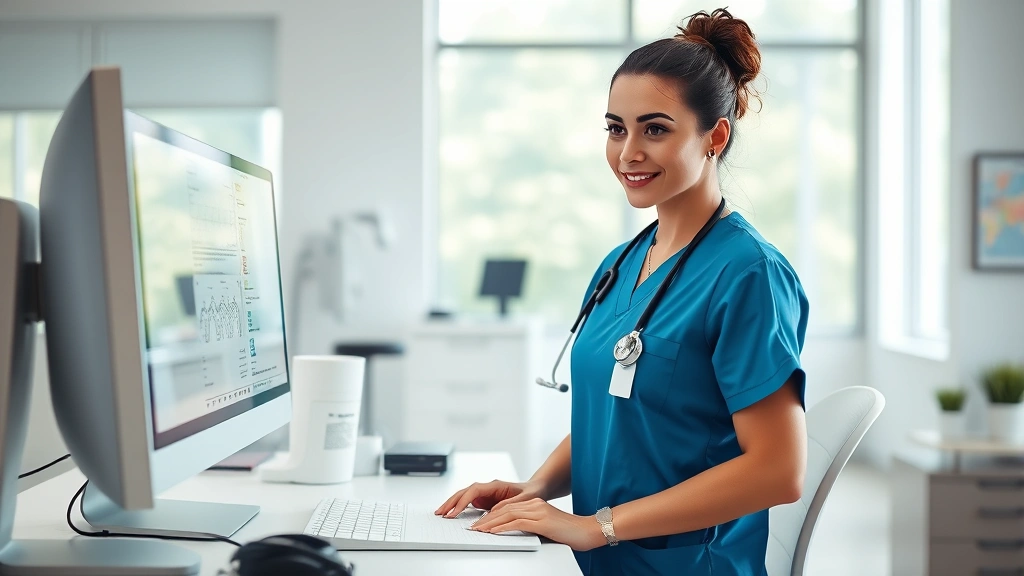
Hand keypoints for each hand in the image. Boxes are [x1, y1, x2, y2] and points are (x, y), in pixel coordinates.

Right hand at [435, 479, 544, 518]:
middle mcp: (488, 488)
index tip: (455, 512)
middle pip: (465, 492)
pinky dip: (458, 508)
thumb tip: (492, 512)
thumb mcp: (526, 500)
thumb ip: (510, 504)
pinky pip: (468, 504)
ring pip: (464, 497)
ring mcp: (485, 494)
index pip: (474, 491)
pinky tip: (450, 514)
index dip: (463, 501)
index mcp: (496, 485)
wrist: (536, 491)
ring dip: (452, 504)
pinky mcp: (484, 501)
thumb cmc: (532, 493)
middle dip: (451, 502)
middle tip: (440, 513)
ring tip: (440, 513)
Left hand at [469, 498, 605, 551]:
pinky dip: (502, 528)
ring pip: (507, 515)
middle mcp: (536, 504)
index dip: (492, 515)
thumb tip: (516, 535)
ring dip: (490, 523)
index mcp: (536, 504)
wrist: (590, 531)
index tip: (481, 523)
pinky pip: (516, 523)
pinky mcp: (542, 521)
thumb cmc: (572, 533)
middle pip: (505, 510)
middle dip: (487, 518)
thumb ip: (532, 528)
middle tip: (473, 527)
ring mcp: (538, 511)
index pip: (509, 508)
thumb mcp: (548, 528)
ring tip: (478, 530)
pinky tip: (492, 532)